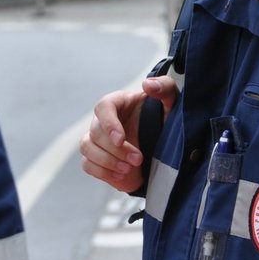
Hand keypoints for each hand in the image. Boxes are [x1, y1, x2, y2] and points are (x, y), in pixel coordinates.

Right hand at [79, 77, 177, 193]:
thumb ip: (165, 88)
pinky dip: (102, 172)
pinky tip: (121, 175)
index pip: (103, 107)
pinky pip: (88, 164)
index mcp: (118, 102)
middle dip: (116, 150)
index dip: (108, 124)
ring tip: (128, 169)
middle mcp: (104, 120)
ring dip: (107, 161)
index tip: (120, 139)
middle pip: (96, 132)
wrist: (162, 149)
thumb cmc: (164, 120)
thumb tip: (148, 84)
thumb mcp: (171, 103)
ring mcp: (97, 139)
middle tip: (138, 159)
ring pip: (87, 147)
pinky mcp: (96, 158)